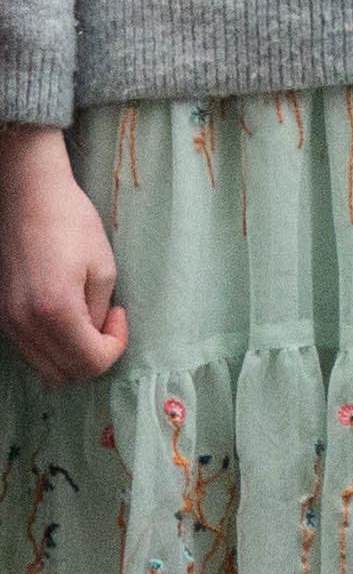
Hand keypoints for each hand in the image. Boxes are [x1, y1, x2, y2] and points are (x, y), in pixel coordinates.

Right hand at [0, 128, 121, 385]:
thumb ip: (98, 313)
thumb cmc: (72, 225)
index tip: (120, 315)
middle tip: (108, 320)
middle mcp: (23, 325)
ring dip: (73, 354)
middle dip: (95, 356)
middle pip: (65, 374)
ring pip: (45, 368)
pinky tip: (69, 317)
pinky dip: (54, 347)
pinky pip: (31, 351)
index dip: (115, 346)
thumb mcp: (103, 269)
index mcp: (54, 312)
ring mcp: (7, 323)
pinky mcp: (3, 317)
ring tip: (89, 317)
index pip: (90, 363)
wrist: (30, 199)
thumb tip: (94, 336)